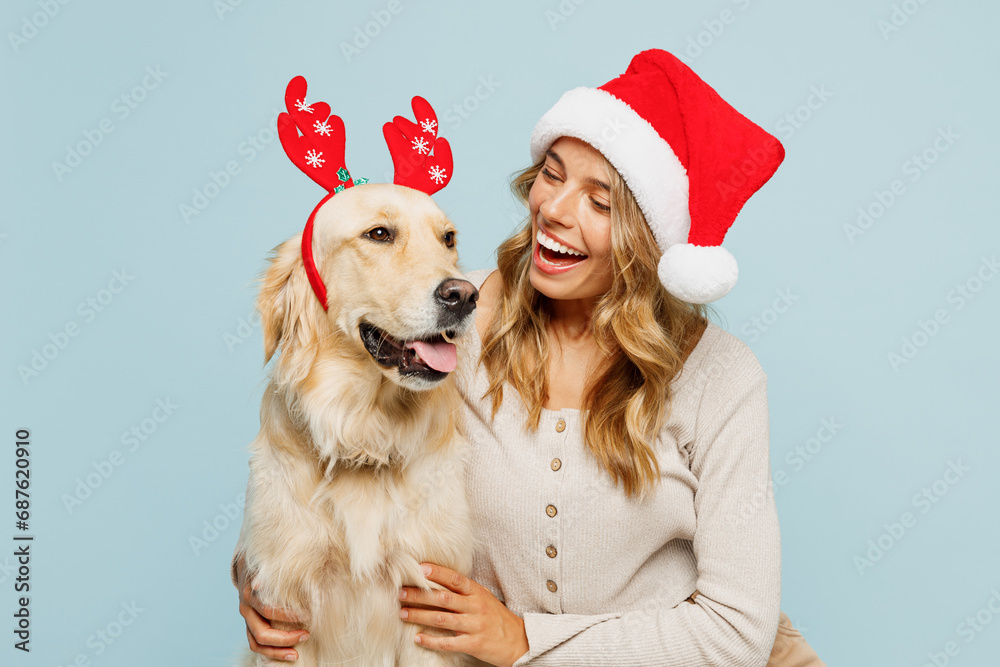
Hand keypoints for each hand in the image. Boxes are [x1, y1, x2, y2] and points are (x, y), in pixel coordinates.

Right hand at [235, 554, 310, 661]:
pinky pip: (256, 645)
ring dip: (277, 650)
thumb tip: (259, 583)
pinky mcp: (249, 625)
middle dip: (286, 636)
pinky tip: (289, 653)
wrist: (248, 563)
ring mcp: (247, 619)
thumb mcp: (265, 561)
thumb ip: (265, 571)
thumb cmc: (264, 562)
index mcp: (249, 593)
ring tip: (297, 654)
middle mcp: (246, 608)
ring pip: (257, 642)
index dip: (287, 615)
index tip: (308, 614)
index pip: (267, 611)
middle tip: (307, 633)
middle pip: (262, 631)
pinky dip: (271, 652)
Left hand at [398, 562, 528, 666]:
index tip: (420, 569)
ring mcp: (474, 626)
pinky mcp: (473, 644)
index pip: (455, 579)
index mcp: (477, 593)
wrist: (519, 641)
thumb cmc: (497, 617)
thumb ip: (465, 590)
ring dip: (420, 615)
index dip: (438, 573)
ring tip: (403, 613)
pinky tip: (418, 637)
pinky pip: (448, 642)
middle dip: (420, 595)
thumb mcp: (484, 597)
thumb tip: (438, 580)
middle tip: (401, 592)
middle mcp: (475, 607)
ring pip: (442, 619)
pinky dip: (431, 640)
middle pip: (443, 599)